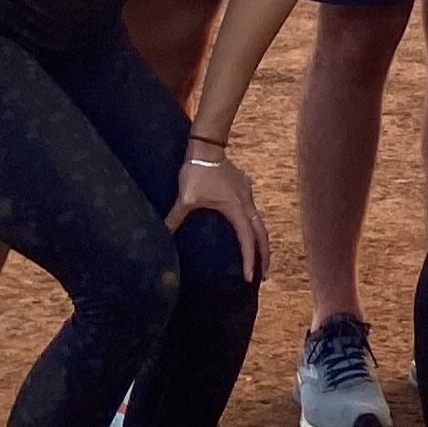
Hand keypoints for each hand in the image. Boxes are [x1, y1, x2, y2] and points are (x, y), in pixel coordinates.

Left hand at [167, 149, 266, 282]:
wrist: (207, 148)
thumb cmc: (197, 172)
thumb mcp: (186, 198)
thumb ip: (176, 218)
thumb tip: (163, 236)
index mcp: (236, 210)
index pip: (247, 240)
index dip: (250, 260)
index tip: (250, 278)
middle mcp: (247, 204)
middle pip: (262, 234)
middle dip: (264, 256)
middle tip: (263, 276)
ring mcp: (248, 195)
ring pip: (259, 223)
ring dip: (259, 241)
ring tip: (258, 257)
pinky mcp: (244, 189)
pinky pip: (253, 212)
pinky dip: (253, 227)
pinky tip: (245, 230)